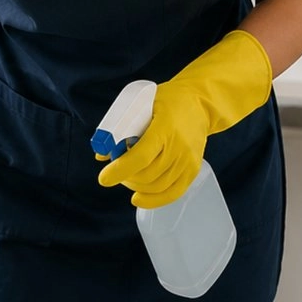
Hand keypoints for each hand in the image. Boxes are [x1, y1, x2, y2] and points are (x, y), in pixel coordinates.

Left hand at [96, 30, 274, 209]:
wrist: (199, 104)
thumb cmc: (167, 101)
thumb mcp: (142, 105)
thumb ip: (122, 127)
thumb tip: (101, 153)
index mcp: (165, 128)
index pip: (141, 156)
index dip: (120, 170)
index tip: (104, 178)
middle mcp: (179, 147)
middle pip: (147, 174)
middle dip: (125, 177)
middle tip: (114, 172)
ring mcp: (188, 160)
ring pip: (157, 186)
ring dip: (136, 186)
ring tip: (127, 178)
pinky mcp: (193, 169)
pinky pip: (173, 192)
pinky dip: (154, 200)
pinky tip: (139, 198)